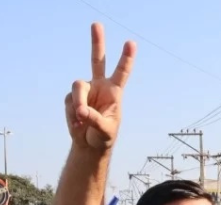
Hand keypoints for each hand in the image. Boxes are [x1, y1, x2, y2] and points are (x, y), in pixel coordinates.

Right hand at [64, 23, 136, 150]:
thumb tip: (81, 110)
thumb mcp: (105, 130)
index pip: (121, 73)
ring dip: (78, 104)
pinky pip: (69, 102)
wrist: (90, 144)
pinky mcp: (72, 98)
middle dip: (97, 42)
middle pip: (97, 60)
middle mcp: (99, 86)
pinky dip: (72, 115)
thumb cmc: (104, 136)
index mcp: (114, 92)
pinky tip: (78, 124)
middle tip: (96, 24)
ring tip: (82, 119)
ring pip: (77, 88)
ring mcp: (85, 91)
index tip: (131, 43)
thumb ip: (94, 119)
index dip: (126, 58)